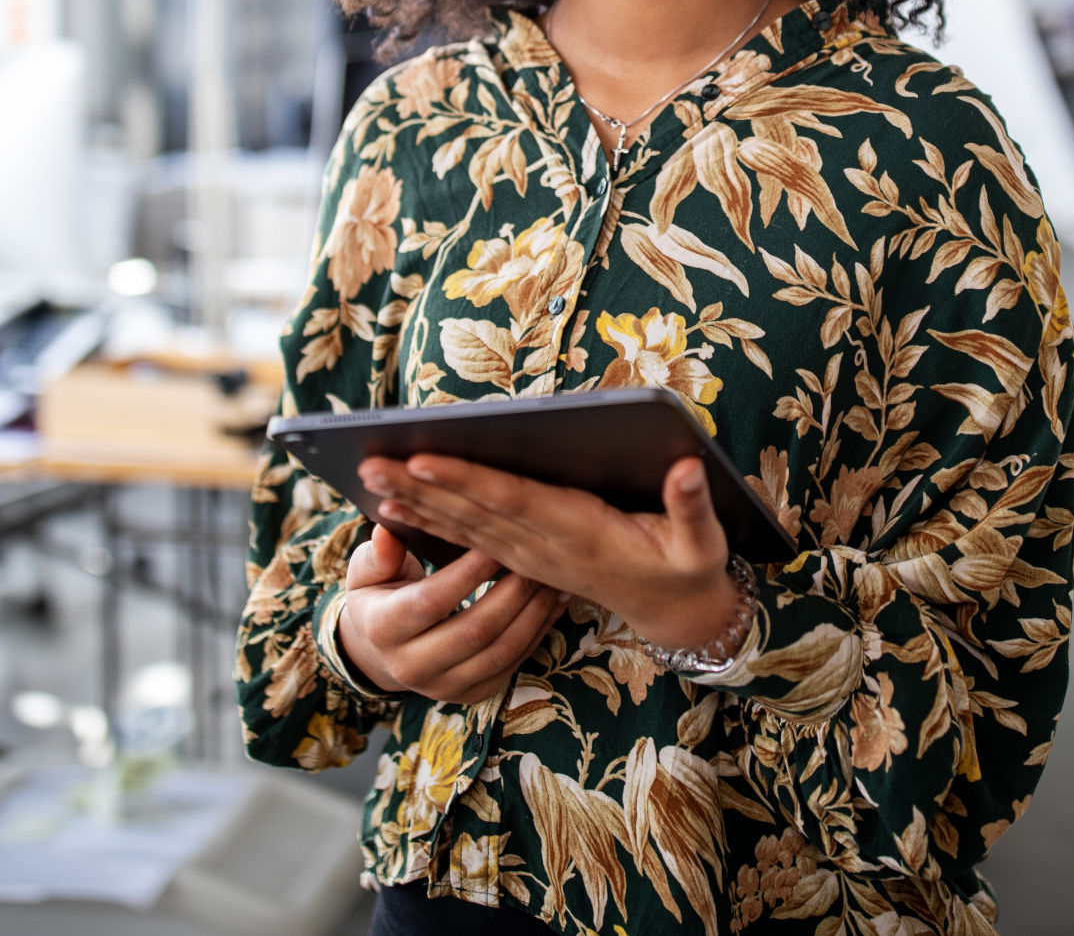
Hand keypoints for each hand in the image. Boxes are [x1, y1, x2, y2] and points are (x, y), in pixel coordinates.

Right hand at [334, 522, 564, 702]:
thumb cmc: (378, 596)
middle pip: (474, 631)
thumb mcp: (367, 572)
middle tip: (536, 558)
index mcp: (383, 629)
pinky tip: (554, 603)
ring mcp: (443, 687)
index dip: (468, 573)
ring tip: (552, 579)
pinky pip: (511, 664)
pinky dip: (538, 632)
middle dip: (512, 592)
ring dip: (533, 614)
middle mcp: (410, 666)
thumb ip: (380, 553)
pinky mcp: (470, 694)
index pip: (431, 601)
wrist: (379, 651)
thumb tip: (386, 531)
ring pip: (499, 652)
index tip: (496, 541)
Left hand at [361, 454, 742, 656]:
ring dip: (416, 504)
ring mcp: (531, 556)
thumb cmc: (689, 568)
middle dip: (420, 488)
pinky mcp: (526, 559)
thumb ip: (693, 505)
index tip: (424, 459)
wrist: (676, 613)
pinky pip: (470, 539)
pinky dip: (432, 523)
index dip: (468, 481)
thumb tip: (690, 467)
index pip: (513, 502)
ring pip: (464, 527)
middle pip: (473, 513)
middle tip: (371, 461)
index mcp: (580, 533)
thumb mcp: (702, 543)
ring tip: (371, 479)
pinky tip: (397, 508)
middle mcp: (545, 547)